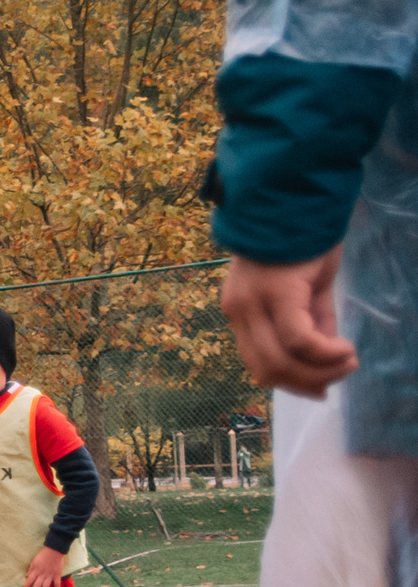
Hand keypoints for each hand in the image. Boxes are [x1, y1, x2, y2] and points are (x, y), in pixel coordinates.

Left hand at [23, 547, 67, 586]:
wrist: (54, 551)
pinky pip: (57, 583)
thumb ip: (30, 570)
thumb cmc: (42, 556)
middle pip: (36, 586)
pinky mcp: (57, 575)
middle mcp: (42, 575)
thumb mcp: (34, 562)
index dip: (26, 586)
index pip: (29, 581)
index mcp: (36, 571)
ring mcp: (50, 576)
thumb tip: (26, 576)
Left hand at [223, 250, 357, 398]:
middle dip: (307, 382)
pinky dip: (324, 353)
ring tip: (347, 361)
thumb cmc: (303, 240)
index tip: (321, 389)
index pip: (257, 364)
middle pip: (267, 369)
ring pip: (281, 360)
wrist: (295, 197)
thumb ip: (313, 323)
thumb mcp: (307, 290)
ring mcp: (253, 304)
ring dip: (319, 371)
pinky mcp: (276, 293)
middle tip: (340, 374)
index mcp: (241, 313)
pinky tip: (345, 349)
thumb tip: (327, 359)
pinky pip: (298, 339)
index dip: (290, 383)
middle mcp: (239, 312)